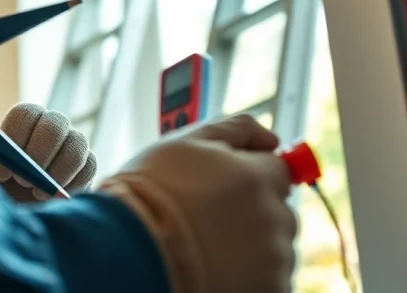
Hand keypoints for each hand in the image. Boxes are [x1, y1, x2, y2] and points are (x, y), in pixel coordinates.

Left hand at [0, 102, 96, 201]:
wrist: (13, 217)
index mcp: (21, 123)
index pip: (25, 113)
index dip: (15, 138)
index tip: (0, 172)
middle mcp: (49, 127)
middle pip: (55, 123)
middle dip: (39, 154)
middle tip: (23, 182)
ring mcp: (71, 144)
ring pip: (77, 143)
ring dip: (57, 171)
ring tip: (37, 194)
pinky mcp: (86, 166)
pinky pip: (89, 165)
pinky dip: (72, 183)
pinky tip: (53, 199)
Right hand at [99, 114, 296, 292]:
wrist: (128, 253)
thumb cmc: (148, 197)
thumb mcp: (184, 144)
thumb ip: (235, 130)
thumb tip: (271, 137)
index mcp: (257, 178)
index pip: (279, 169)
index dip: (252, 174)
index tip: (231, 186)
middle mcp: (273, 219)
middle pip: (277, 210)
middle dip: (252, 211)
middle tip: (209, 218)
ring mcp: (273, 261)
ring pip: (272, 246)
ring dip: (251, 244)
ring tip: (206, 245)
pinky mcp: (268, 290)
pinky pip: (268, 278)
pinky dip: (248, 274)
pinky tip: (215, 267)